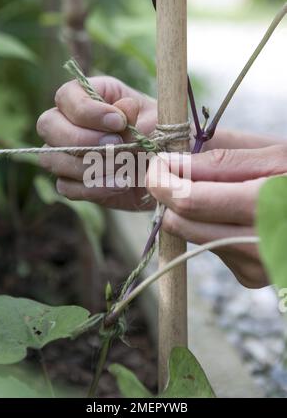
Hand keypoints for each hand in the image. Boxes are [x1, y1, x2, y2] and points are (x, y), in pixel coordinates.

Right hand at [37, 76, 156, 209]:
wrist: (167, 172)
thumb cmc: (160, 136)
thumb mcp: (154, 121)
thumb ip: (136, 117)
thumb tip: (122, 109)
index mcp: (90, 95)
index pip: (66, 96)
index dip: (87, 111)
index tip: (118, 122)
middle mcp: (70, 121)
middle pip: (48, 125)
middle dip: (81, 139)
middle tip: (116, 147)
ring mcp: (67, 153)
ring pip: (52, 158)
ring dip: (88, 167)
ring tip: (123, 168)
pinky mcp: (72, 181)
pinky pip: (65, 187)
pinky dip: (92, 188)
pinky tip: (119, 184)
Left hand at [146, 145, 286, 287]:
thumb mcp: (276, 154)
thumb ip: (222, 157)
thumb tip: (171, 160)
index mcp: (266, 205)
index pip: (189, 200)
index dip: (162, 179)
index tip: (157, 164)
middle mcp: (258, 245)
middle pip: (180, 222)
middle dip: (169, 196)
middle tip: (175, 174)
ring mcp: (254, 267)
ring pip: (190, 235)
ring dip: (189, 212)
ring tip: (216, 193)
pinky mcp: (251, 278)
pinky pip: (207, 248)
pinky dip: (209, 228)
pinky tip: (234, 216)